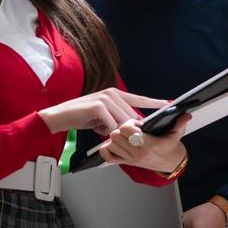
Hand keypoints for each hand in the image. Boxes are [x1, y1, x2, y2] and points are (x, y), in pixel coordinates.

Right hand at [39, 88, 167, 136]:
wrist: (59, 116)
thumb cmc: (82, 116)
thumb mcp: (104, 116)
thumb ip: (118, 118)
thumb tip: (134, 126)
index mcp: (116, 94)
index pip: (139, 98)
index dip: (154, 102)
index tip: (168, 104)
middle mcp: (112, 93)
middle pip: (132, 115)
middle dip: (129, 128)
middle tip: (117, 133)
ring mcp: (105, 99)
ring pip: (123, 121)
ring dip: (116, 131)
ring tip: (102, 129)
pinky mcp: (98, 106)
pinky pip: (111, 125)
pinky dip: (106, 131)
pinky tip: (98, 129)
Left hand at [98, 116, 190, 172]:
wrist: (170, 164)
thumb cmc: (171, 148)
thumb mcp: (176, 135)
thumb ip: (180, 124)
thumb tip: (186, 115)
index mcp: (148, 145)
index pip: (126, 129)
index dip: (129, 123)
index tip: (137, 123)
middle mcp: (137, 153)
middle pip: (115, 135)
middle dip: (121, 128)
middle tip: (130, 128)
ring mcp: (130, 159)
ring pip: (111, 144)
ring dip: (115, 138)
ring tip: (125, 135)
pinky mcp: (126, 162)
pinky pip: (109, 156)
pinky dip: (107, 149)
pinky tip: (114, 144)